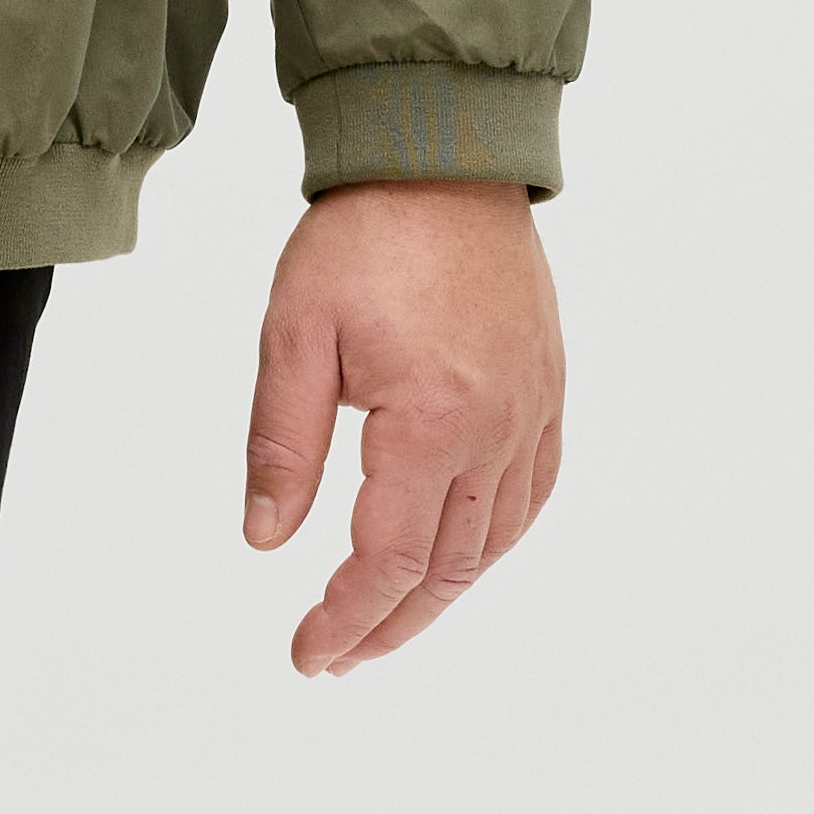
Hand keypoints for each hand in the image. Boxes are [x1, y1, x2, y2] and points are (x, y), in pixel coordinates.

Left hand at [242, 181, 564, 675]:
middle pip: (447, 569)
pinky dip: (493, 544)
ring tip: (385, 623)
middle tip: (336, 657)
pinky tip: (458, 559)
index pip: (387, 559)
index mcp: (432, 420)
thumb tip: (265, 540)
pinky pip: (532, 496)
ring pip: (495, 543)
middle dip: (387, 626)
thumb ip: (282, 443)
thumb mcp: (293, 334)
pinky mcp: (548, 392)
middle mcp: (497, 429)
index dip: (345, 619)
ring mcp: (534, 412)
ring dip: (440, 597)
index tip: (307, 654)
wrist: (444, 156)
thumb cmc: (364, 235)